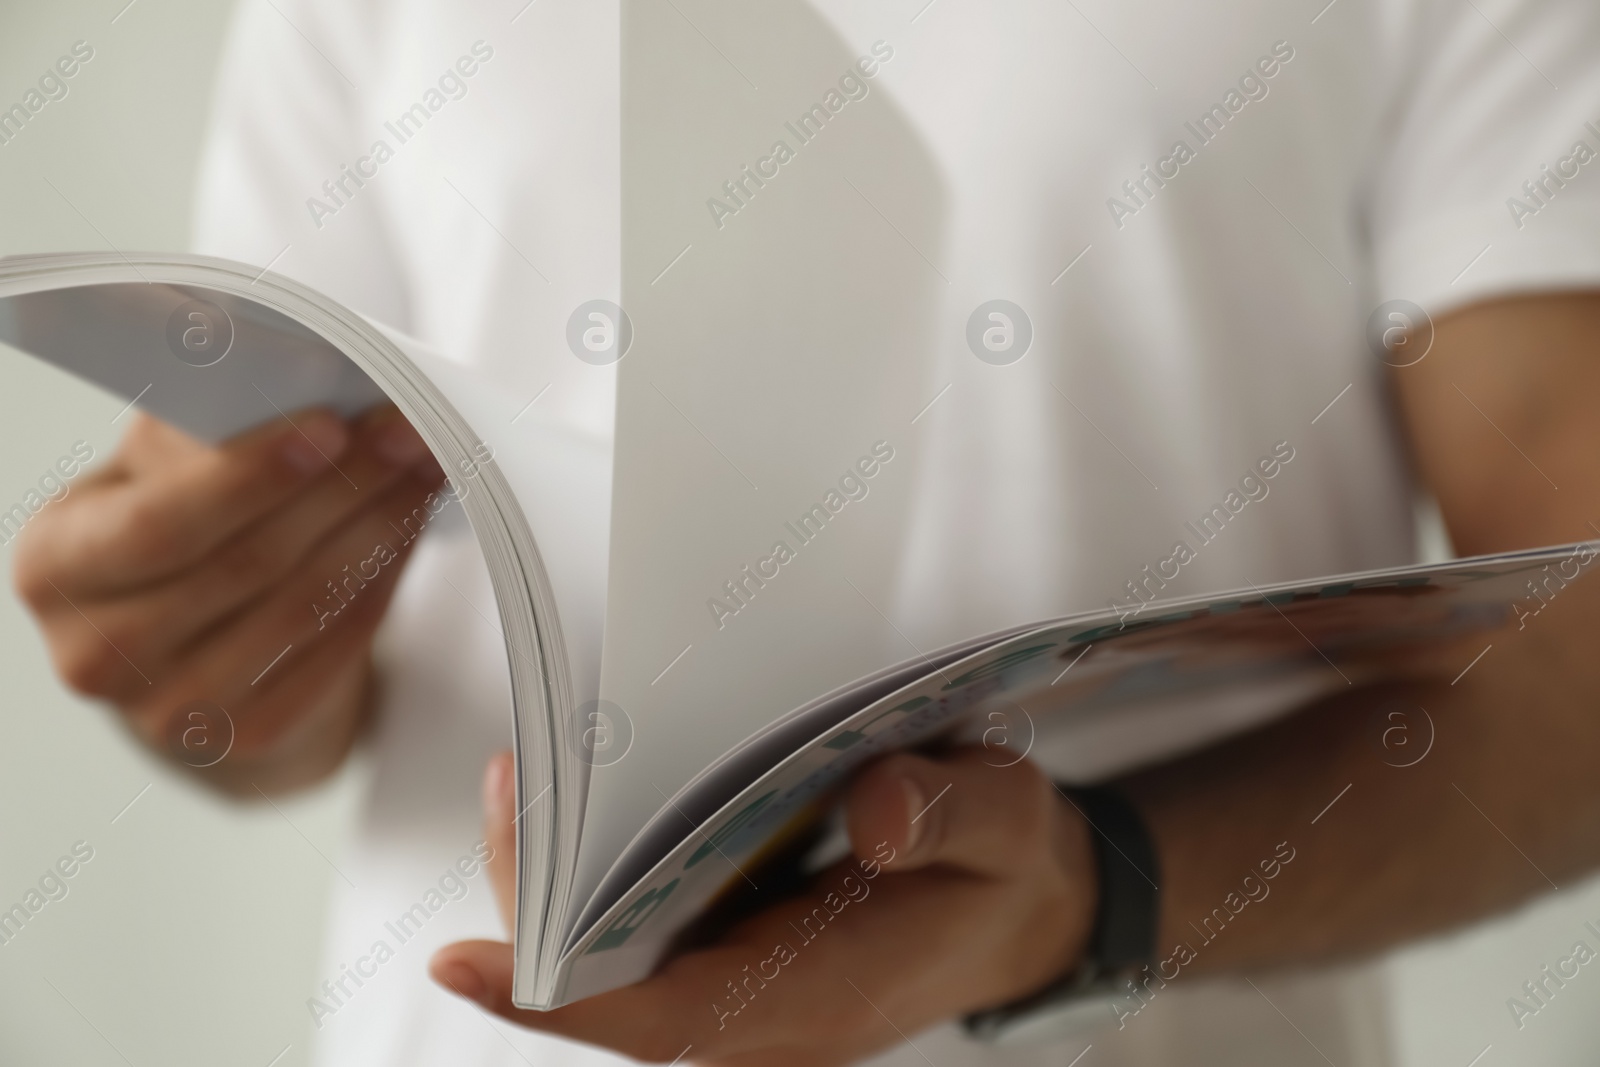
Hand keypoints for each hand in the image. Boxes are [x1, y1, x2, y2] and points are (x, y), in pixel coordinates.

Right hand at [12, 406, 444, 792]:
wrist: (200, 650)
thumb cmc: (184, 532)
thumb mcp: (163, 472)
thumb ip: (206, 426)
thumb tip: (298, 370)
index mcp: (57, 564)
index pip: (159, 522)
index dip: (251, 475)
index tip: (332, 424)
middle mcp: (96, 651)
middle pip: (245, 563)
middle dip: (341, 488)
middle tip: (408, 433)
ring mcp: (168, 711)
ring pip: (299, 607)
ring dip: (376, 529)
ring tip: (423, 471)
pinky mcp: (244, 737)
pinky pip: (332, 651)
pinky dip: (379, 585)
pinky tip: (406, 532)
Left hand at [431, 748, 1095, 1065]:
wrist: (1022, 912)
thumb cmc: (1005, 868)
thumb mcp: (1007, 823)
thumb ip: (950, 814)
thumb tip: (873, 805)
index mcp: (821, 998)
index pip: (665, 1021)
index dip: (557, 998)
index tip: (463, 963)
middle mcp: (761, 1014)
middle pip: (608, 993)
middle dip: (538, 900)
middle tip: (509, 780)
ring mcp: (743, 993)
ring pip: (612, 966)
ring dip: (556, 885)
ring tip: (526, 775)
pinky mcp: (736, 959)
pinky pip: (639, 937)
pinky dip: (597, 879)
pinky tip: (584, 802)